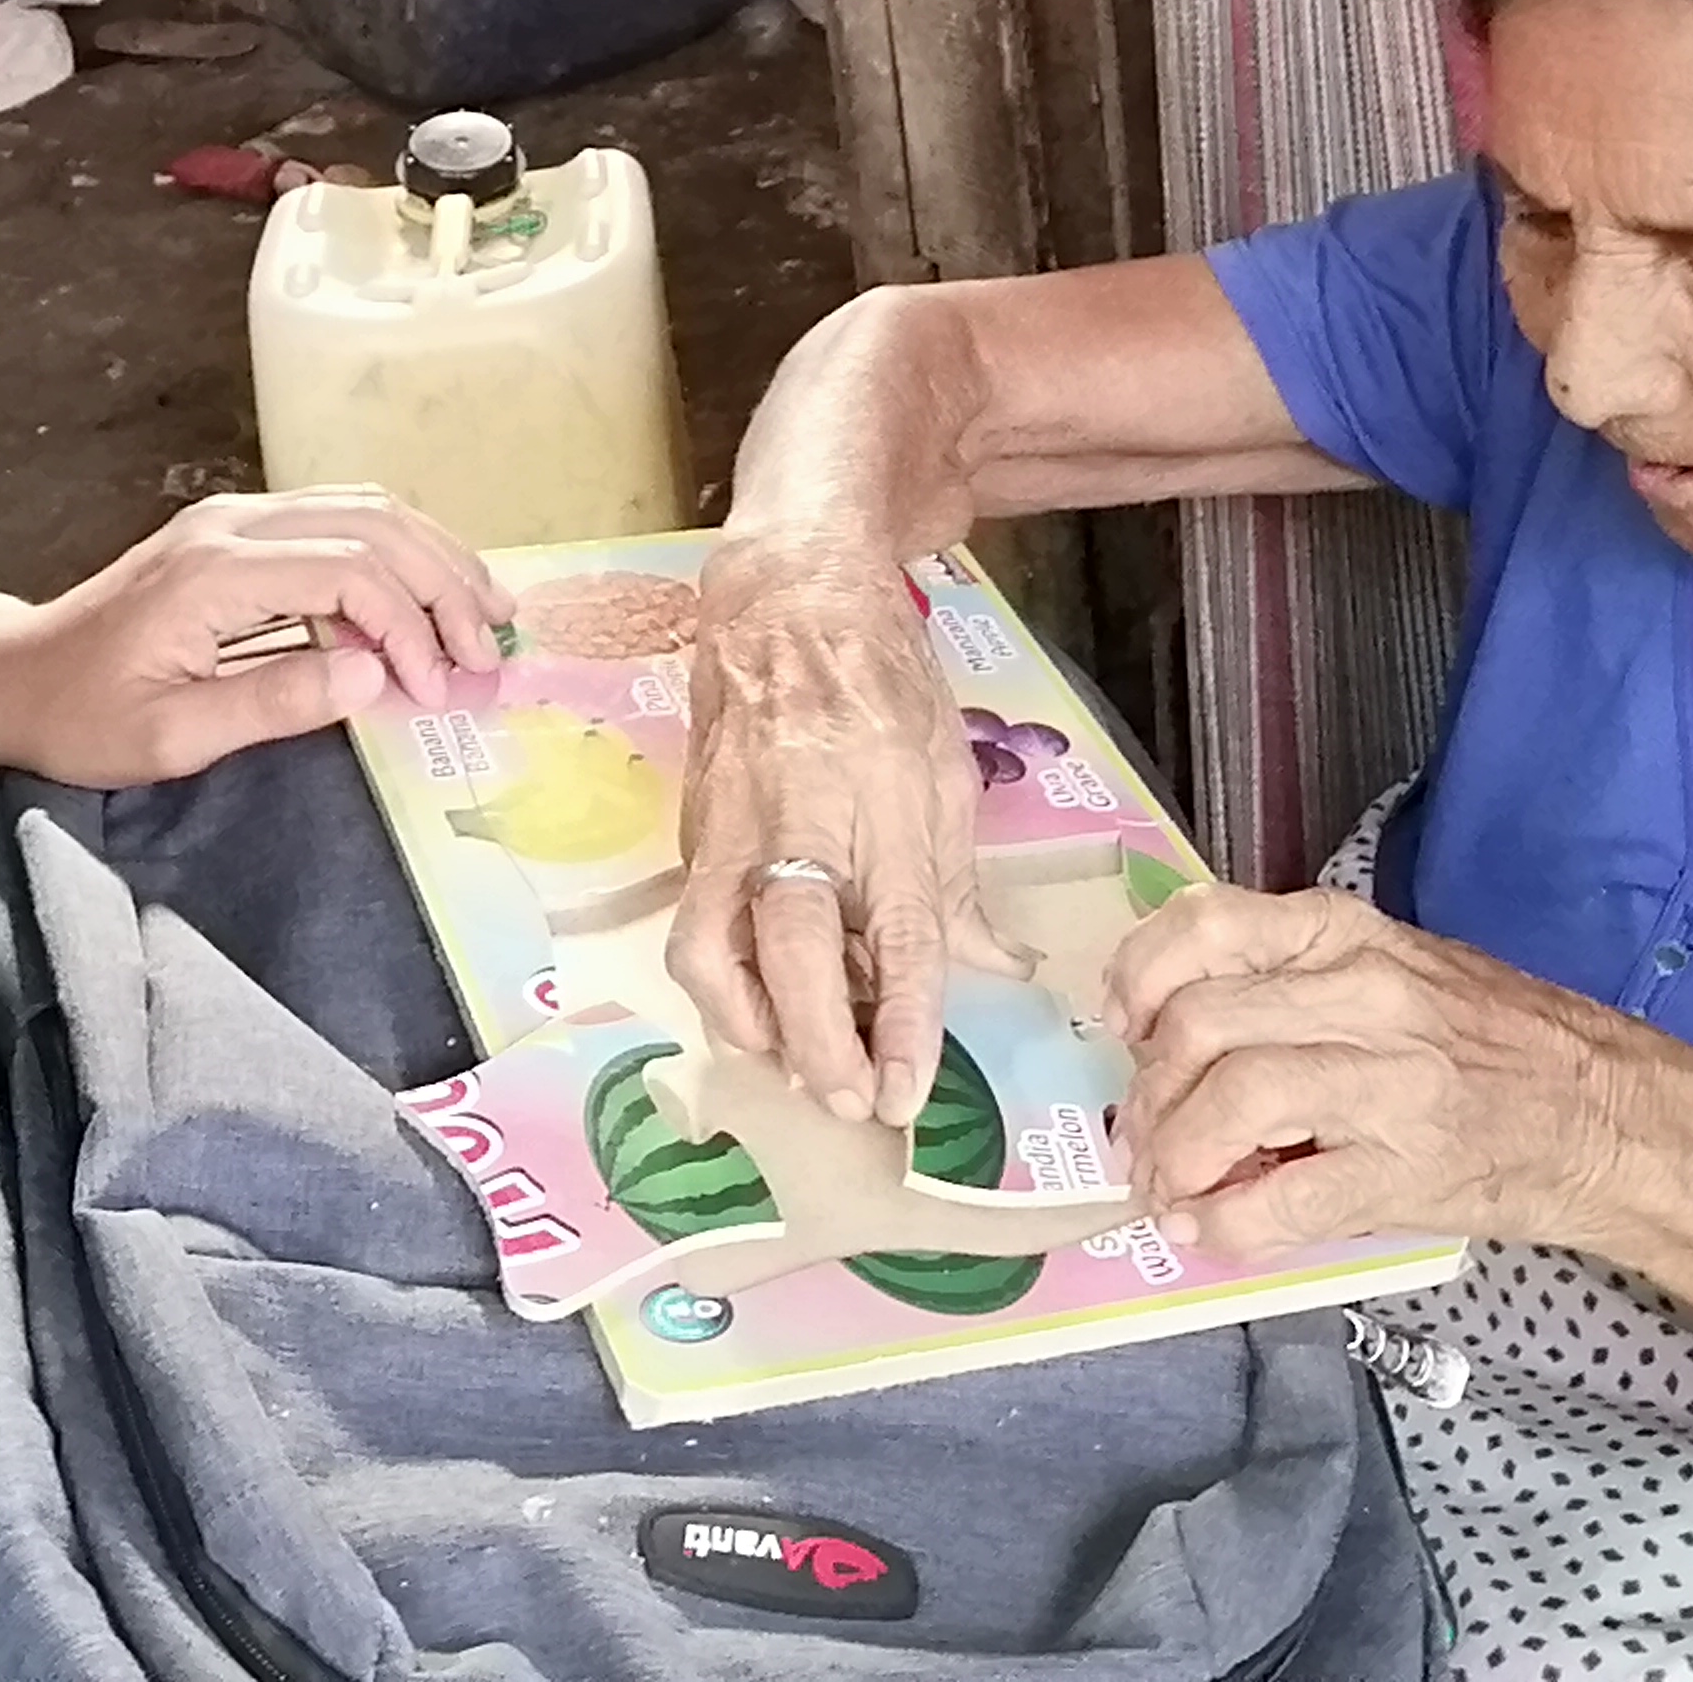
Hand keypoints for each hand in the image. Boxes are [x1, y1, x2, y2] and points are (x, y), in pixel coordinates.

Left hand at [0, 489, 511, 788]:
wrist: (16, 675)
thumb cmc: (84, 718)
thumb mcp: (171, 736)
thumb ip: (274, 703)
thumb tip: (376, 677)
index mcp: (217, 571)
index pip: (350, 574)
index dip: (409, 630)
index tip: (437, 692)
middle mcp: (234, 523)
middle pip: (373, 524)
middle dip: (444, 584)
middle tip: (492, 648)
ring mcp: (237, 516)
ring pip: (365, 508)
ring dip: (432, 556)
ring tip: (486, 610)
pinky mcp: (238, 530)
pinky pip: (339, 517)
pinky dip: (397, 550)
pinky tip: (427, 590)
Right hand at [666, 532, 1029, 1127]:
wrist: (788, 590)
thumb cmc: (881, 673)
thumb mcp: (946, 767)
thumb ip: (958, 880)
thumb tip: (999, 967)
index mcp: (883, 803)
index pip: (900, 937)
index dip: (906, 1026)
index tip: (907, 1094)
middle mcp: (801, 819)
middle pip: (794, 953)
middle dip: (818, 1045)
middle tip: (852, 1103)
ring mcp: (734, 823)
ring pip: (710, 949)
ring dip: (748, 1027)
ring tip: (793, 1063)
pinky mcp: (693, 827)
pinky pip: (696, 923)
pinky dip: (721, 981)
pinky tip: (758, 1006)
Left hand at [1109, 884, 1648, 1255]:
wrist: (1611, 1118)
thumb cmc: (1498, 1043)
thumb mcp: (1397, 969)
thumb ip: (1296, 983)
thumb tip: (1179, 1034)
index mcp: (1349, 937)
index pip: (1209, 926)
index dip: (1140, 978)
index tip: (1124, 1025)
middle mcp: (1362, 995)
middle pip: (1201, 1025)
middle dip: (1148, 1092)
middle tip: (1142, 1134)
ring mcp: (1386, 1084)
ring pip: (1231, 1102)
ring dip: (1175, 1157)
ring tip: (1168, 1188)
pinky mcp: (1404, 1172)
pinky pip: (1281, 1199)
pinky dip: (1224, 1224)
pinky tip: (1207, 1232)